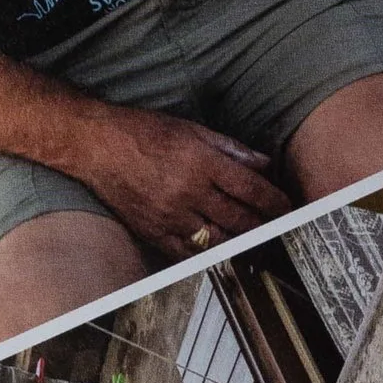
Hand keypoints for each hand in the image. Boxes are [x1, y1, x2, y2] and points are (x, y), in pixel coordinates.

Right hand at [80, 106, 287, 259]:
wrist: (97, 145)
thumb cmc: (143, 132)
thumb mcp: (192, 129)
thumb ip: (231, 149)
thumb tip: (262, 164)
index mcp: (202, 163)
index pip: (251, 189)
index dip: (274, 202)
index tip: (286, 208)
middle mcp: (189, 192)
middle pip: (239, 219)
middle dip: (263, 225)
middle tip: (275, 228)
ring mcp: (170, 215)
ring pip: (217, 240)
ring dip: (240, 242)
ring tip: (253, 241)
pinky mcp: (153, 230)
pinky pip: (187, 252)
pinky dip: (207, 254)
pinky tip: (219, 250)